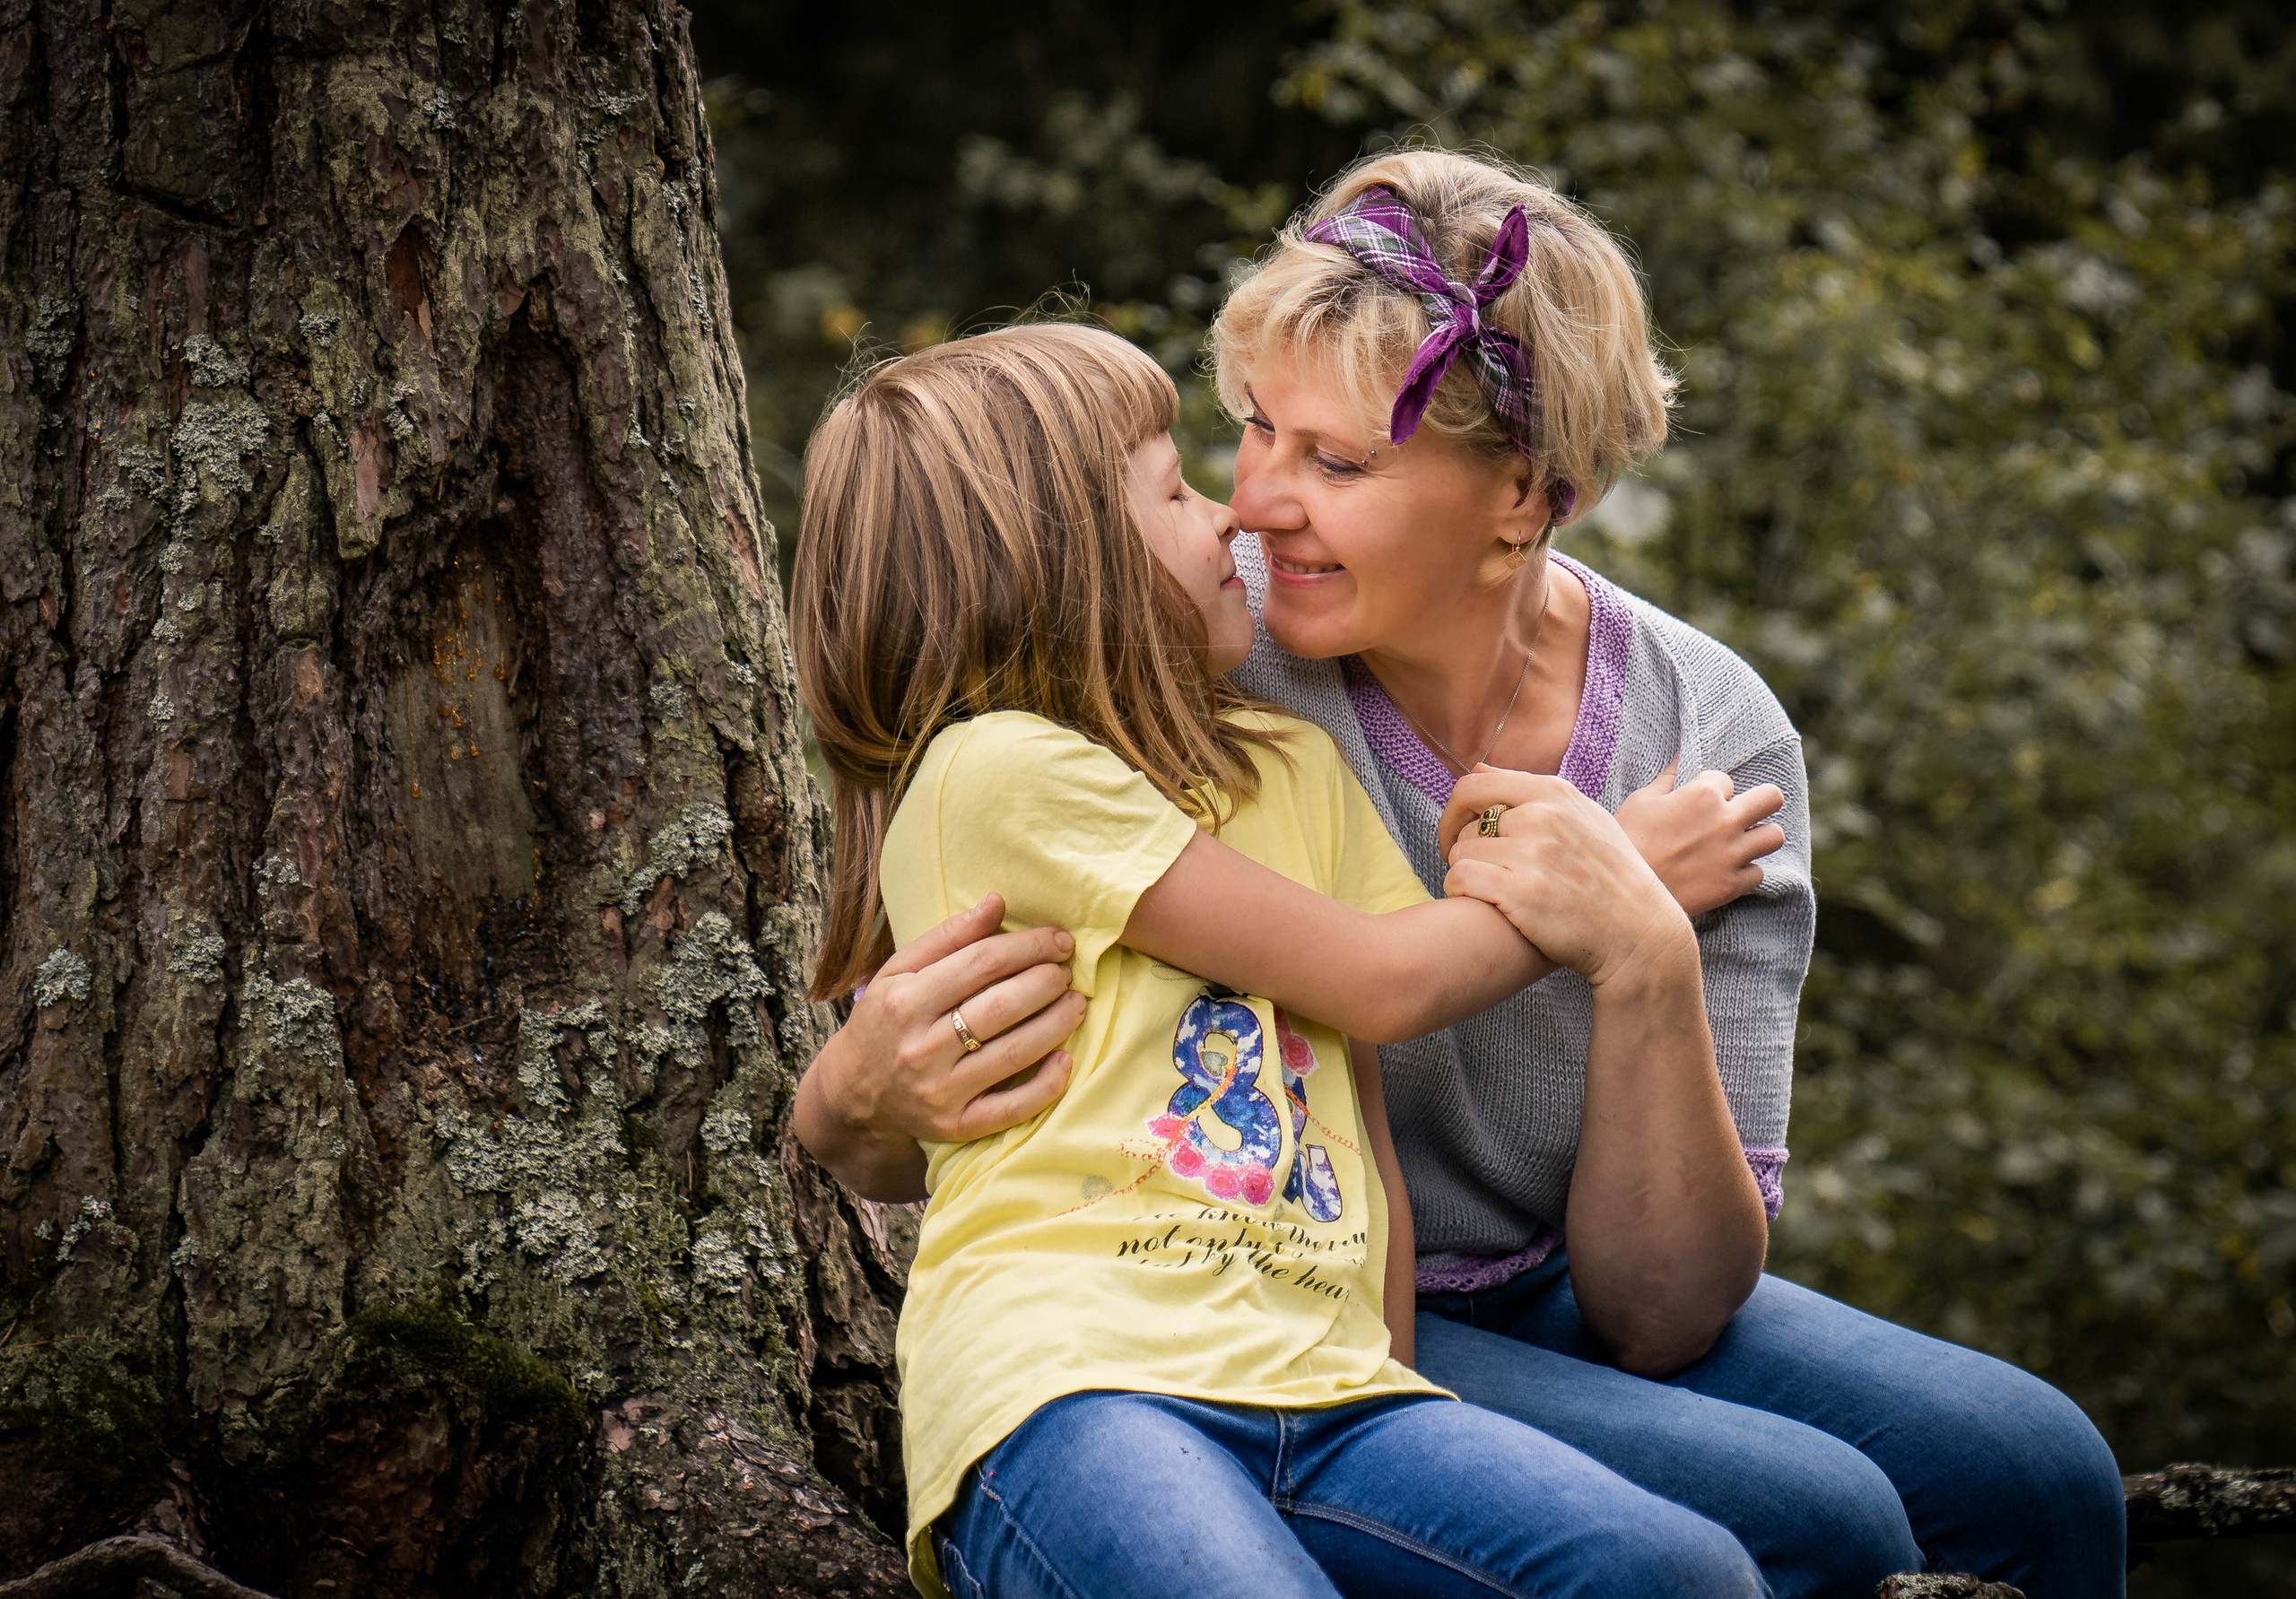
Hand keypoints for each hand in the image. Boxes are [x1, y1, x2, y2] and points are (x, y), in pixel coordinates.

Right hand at [800, 895, 1086, 1182]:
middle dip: (1046, 982)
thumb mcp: (900, 970)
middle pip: (1002, 1006)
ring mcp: (940, 1091)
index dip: (1028, 946)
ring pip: (1014, 1053)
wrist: (853, 1091)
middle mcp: (921, 1048)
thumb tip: (997, 902)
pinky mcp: (956, 1126)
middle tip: (1067, 970)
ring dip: (1057, 1024)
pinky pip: (1012, 1108)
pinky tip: (1066, 1058)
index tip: (1059, 939)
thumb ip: (949, 936)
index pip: (982, 963)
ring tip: (1077, 1003)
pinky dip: (1046, 1084)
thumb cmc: (885, 1019)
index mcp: (906, 1000)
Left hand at [1437, 766, 1693, 987]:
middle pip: (1466, 824)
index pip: (1474, 785)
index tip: (1459, 835)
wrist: (1639, 934)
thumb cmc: (1611, 879)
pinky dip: (1461, 893)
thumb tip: (1479, 767)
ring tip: (1491, 892)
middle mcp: (1542, 817)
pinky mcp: (1520, 892)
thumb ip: (1532, 793)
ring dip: (1466, 874)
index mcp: (1554, 793)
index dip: (1456, 811)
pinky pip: (1460, 879)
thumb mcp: (1585, 819)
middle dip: (1462, 849)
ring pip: (1460, 853)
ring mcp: (1532, 853)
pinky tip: (1482, 904)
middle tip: (1476, 871)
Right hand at [1614, 761, 1784, 917]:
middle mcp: (1726, 821)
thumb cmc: (1626, 841)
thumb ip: (1669, 777)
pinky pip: (1758, 872)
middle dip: (1760, 802)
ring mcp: (1732, 854)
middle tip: (1742, 813)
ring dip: (1759, 837)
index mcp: (1703, 794)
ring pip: (1774, 836)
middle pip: (1772, 798)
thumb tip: (1682, 754)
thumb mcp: (1642, 801)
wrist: (1623, 893)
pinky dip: (1745, 871)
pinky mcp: (1731, 885)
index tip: (1696, 803)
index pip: (1726, 779)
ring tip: (1740, 842)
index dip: (1711, 789)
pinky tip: (1725, 870)